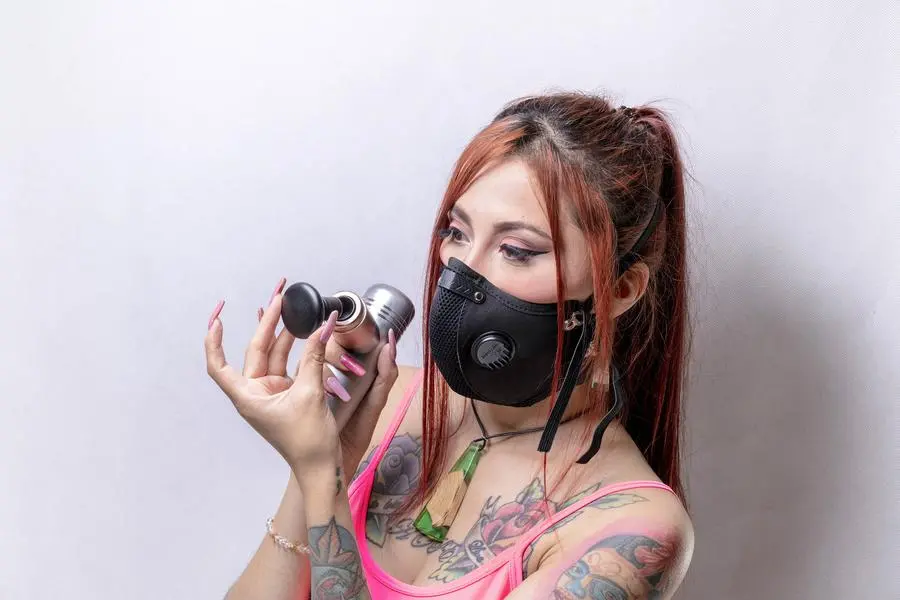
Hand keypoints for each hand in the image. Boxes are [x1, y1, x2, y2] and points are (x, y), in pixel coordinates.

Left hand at [204, 281, 397, 484]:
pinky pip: (289, 364)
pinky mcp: (289, 393)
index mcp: (248, 397)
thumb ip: (314, 357)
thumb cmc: (307, 442)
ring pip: (274, 355)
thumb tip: (323, 326)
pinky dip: (296, 348)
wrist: (322, 467)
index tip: (218, 317)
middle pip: (255, 351)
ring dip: (284, 332)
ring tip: (293, 307)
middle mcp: (255, 393)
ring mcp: (272, 393)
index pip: (218, 366)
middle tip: (279, 298)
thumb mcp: (310, 394)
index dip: (214, 342)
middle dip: (267, 323)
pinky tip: (302, 330)